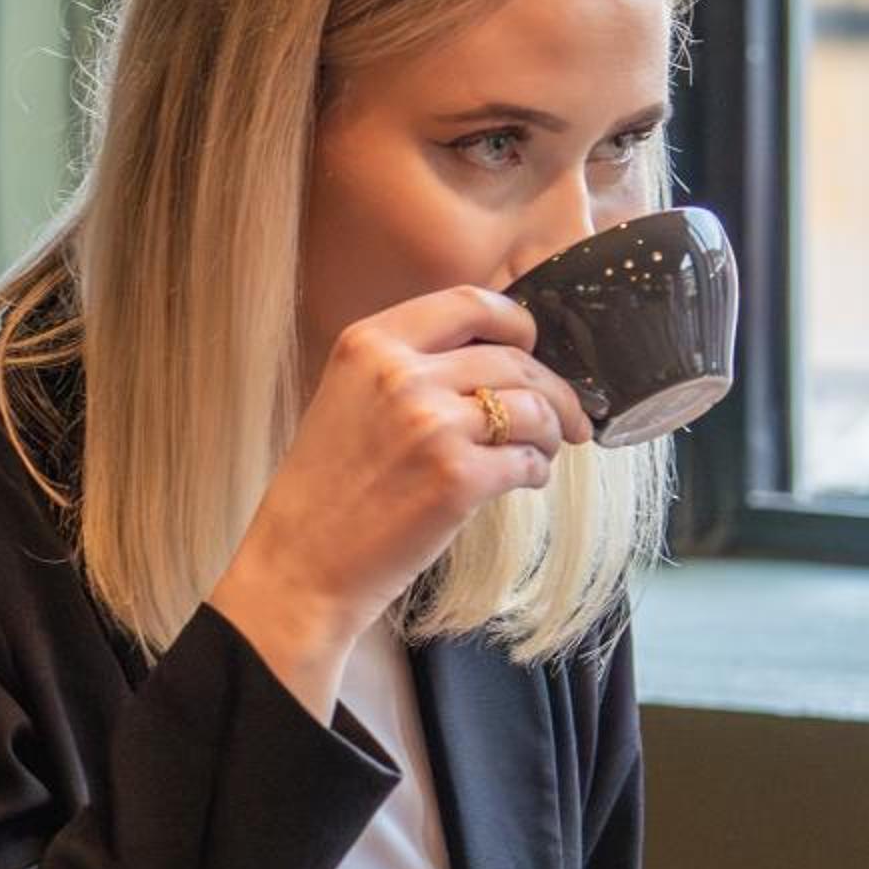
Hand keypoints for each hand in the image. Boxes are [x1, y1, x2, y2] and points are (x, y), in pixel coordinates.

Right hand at [208, 286, 592, 714]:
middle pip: (514, 360)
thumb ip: (410, 366)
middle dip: (554, 390)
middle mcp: (401, 374)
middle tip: (568, 418)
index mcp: (371, 343)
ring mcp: (432, 425)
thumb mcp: (350, 398)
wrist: (300, 566)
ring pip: (533, 409)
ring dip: (551, 433)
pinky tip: (525, 480)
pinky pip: (528, 460)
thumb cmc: (329, 489)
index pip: (471, 302)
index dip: (518, 324)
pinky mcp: (458, 478)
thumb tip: (499, 354)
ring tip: (542, 452)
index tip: (534, 348)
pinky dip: (537, 470)